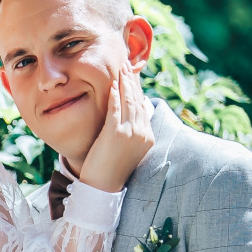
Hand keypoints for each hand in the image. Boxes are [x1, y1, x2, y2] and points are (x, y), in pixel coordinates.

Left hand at [79, 67, 153, 192]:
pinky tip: (112, 85)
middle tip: (126, 64)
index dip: (137, 89)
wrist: (103, 187)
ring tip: (120, 69)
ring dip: (124, 83)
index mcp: (148, 137)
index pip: (143, 106)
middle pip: (138, 100)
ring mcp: (131, 133)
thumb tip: (136, 109)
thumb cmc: (111, 169)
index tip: (132, 75)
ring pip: (129, 102)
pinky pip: (116, 109)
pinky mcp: (116, 134)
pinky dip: (115, 96)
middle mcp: (143, 133)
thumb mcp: (127, 148)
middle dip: (131, 80)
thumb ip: (133, 129)